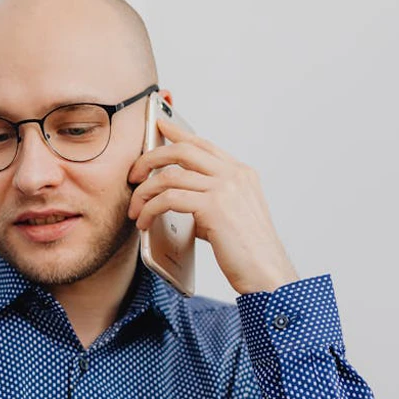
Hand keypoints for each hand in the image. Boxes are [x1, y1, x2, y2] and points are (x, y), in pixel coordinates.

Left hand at [127, 116, 297, 294]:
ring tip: (135, 209)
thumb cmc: (247, 252)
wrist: (266, 273)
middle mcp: (234, 175)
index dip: (178, 133)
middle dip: (150, 159)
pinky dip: (150, 209)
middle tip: (133, 175)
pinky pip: (168, 198)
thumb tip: (175, 200)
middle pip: (183, 150)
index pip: (203, 145)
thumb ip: (207, 202)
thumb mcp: (229, 218)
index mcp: (241, 174)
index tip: (159, 125)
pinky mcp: (213, 207)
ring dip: (144, 192)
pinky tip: (144, 223)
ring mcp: (225, 188)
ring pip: (170, 175)